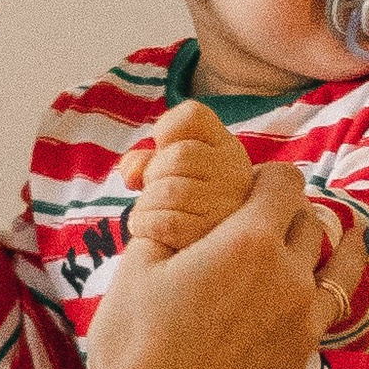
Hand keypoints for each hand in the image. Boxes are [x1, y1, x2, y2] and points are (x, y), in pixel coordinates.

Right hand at [85, 159, 328, 368]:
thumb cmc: (135, 346)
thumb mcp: (136, 269)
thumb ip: (164, 230)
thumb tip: (169, 212)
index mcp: (250, 241)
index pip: (285, 183)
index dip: (269, 176)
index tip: (254, 182)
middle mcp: (290, 276)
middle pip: (310, 224)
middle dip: (291, 214)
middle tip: (272, 218)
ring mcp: (303, 322)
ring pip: (335, 270)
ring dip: (329, 250)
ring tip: (344, 240)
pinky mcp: (302, 361)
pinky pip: (327, 314)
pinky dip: (327, 295)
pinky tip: (321, 296)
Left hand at [115, 99, 255, 252]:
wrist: (202, 253)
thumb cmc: (180, 206)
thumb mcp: (165, 174)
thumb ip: (144, 161)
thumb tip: (132, 174)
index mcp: (226, 148)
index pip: (193, 114)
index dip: (167, 129)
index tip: (163, 150)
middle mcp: (237, 173)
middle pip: (177, 156)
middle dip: (153, 175)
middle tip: (157, 191)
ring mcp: (229, 207)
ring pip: (169, 190)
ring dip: (147, 204)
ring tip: (153, 212)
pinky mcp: (214, 238)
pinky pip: (166, 223)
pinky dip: (145, 225)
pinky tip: (149, 230)